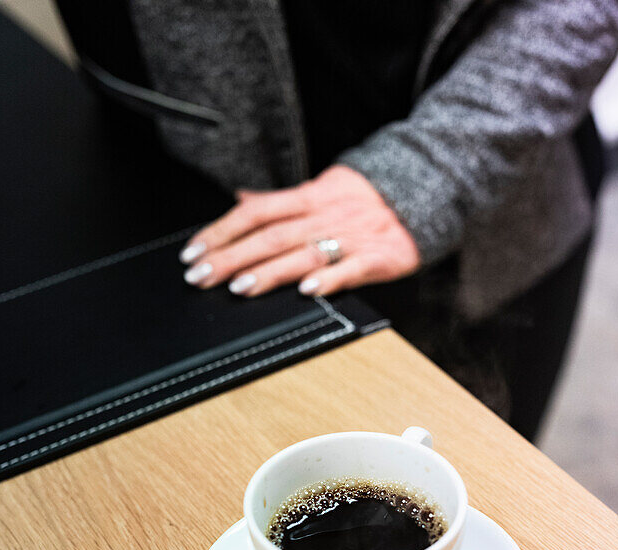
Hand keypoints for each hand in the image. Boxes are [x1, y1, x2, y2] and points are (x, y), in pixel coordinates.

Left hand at [179, 165, 420, 297]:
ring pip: (304, 253)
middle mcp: (323, 216)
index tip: (193, 252)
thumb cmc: (366, 199)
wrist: (424, 191)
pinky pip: (351, 269)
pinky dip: (329, 280)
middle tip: (201, 277)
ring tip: (240, 288)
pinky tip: (307, 292)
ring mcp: (350, 236)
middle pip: (270, 236)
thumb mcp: (319, 189)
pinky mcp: (377, 257)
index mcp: (307, 198)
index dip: (221, 231)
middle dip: (231, 257)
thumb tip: (240, 200)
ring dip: (270, 271)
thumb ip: (280, 202)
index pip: (255, 212)